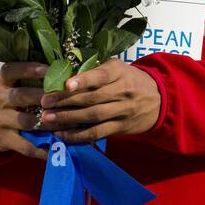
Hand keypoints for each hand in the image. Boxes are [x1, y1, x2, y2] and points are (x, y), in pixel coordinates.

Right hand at [0, 61, 61, 161]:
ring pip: (27, 122)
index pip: (11, 70)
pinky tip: (59, 146)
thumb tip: (64, 75)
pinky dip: (44, 148)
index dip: (29, 69)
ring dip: (50, 123)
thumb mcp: (11, 86)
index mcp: (1, 82)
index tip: (49, 70)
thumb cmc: (8, 101)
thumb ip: (30, 81)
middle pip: (21, 96)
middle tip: (68, 98)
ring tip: (70, 123)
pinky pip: (26, 145)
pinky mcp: (2, 139)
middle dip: (46, 97)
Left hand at [35, 58, 160, 143]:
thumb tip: (63, 76)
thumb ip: (95, 71)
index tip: (65, 84)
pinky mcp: (120, 128)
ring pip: (93, 117)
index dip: (83, 80)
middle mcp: (122, 91)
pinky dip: (78, 136)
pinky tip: (62, 134)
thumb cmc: (130, 80)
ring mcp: (122, 111)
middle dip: (65, 101)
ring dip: (68, 119)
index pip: (101, 76)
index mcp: (119, 72)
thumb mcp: (117, 68)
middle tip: (44, 103)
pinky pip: (97, 133)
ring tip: (48, 119)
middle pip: (92, 98)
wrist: (160, 100)